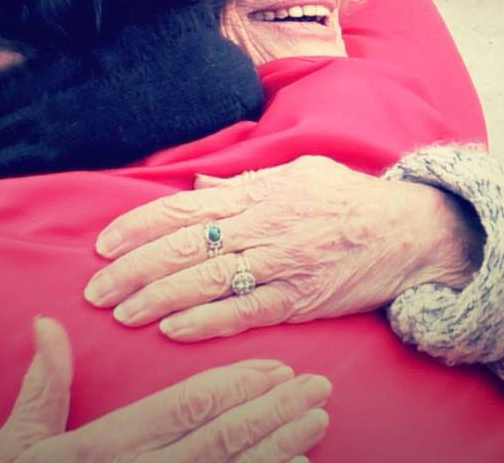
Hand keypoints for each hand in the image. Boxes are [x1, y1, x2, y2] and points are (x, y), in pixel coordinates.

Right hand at [0, 317, 330, 462]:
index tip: (275, 365)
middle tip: (317, 384)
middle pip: (225, 436)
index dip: (237, 383)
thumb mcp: (22, 448)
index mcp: (110, 448)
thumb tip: (47, 323)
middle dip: (276, 407)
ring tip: (319, 418)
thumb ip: (43, 388)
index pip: (187, 406)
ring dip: (284, 442)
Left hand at [83, 156, 479, 340]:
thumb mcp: (295, 174)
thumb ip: (243, 184)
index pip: (183, 209)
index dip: (137, 226)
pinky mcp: (299, 299)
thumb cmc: (347, 200)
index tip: (103, 245)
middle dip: (134, 269)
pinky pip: (244, 313)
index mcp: (256, 194)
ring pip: (205, 281)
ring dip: (158, 299)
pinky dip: (205, 322)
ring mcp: (280, 264)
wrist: (406, 231)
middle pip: (183, 247)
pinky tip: (171, 330)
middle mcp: (262, 226)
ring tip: (122, 313)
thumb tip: (199, 186)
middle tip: (96, 290)